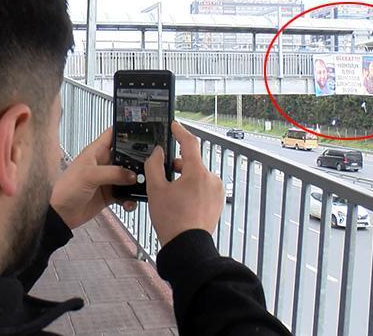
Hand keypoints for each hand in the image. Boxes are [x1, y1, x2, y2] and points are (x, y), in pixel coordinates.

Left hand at [51, 128, 138, 229]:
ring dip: (136, 182)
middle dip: (138, 160)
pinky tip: (129, 203)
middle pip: (126, 156)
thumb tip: (132, 175)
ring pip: (128, 176)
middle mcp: (103, 163)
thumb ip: (113, 173)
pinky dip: (130, 199)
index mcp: (96, 152)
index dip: (126, 130)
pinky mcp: (109, 194)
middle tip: (150, 165)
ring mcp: (107, 179)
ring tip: (141, 187)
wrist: (61, 213)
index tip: (142, 130)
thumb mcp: (89, 175)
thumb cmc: (67, 189)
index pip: (113, 134)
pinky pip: (125, 194)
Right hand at [144, 121, 223, 244]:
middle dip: (177, 165)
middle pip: (192, 162)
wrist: (187, 246)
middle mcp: (211, 179)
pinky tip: (182, 203)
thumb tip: (157, 152)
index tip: (174, 126)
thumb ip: (154, 165)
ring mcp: (217, 191)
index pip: (190, 143)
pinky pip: (204, 188)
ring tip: (172, 195)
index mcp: (197, 172)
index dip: (180, 132)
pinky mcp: (218, 202)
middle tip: (163, 176)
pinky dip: (193, 189)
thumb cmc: (172, 220)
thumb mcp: (155, 189)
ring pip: (197, 176)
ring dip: (185, 179)